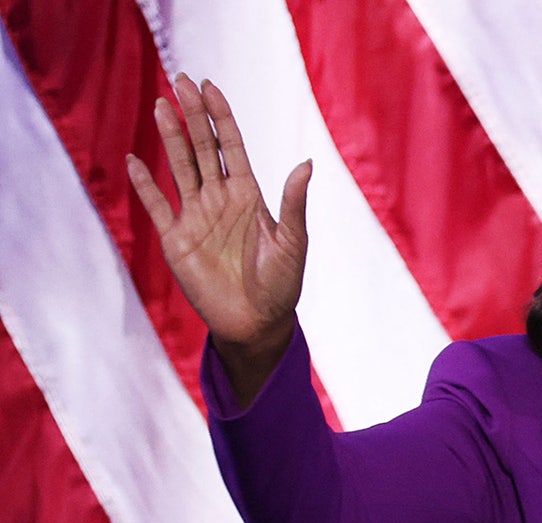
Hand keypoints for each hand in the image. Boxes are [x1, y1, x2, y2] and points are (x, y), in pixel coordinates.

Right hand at [127, 74, 310, 400]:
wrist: (258, 323)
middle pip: (202, 148)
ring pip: (179, 168)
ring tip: (161, 105)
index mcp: (249, 196)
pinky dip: (144, 185)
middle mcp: (220, 200)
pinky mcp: (176, 240)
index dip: (220, 118)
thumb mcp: (294, 242)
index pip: (231, 147)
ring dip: (169, 138)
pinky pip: (157, 206)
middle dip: (192, 116)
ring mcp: (197, 217)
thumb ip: (294, 203)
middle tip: (180, 80)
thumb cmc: (283, 284)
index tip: (210, 88)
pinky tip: (133, 160)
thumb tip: (307, 163)